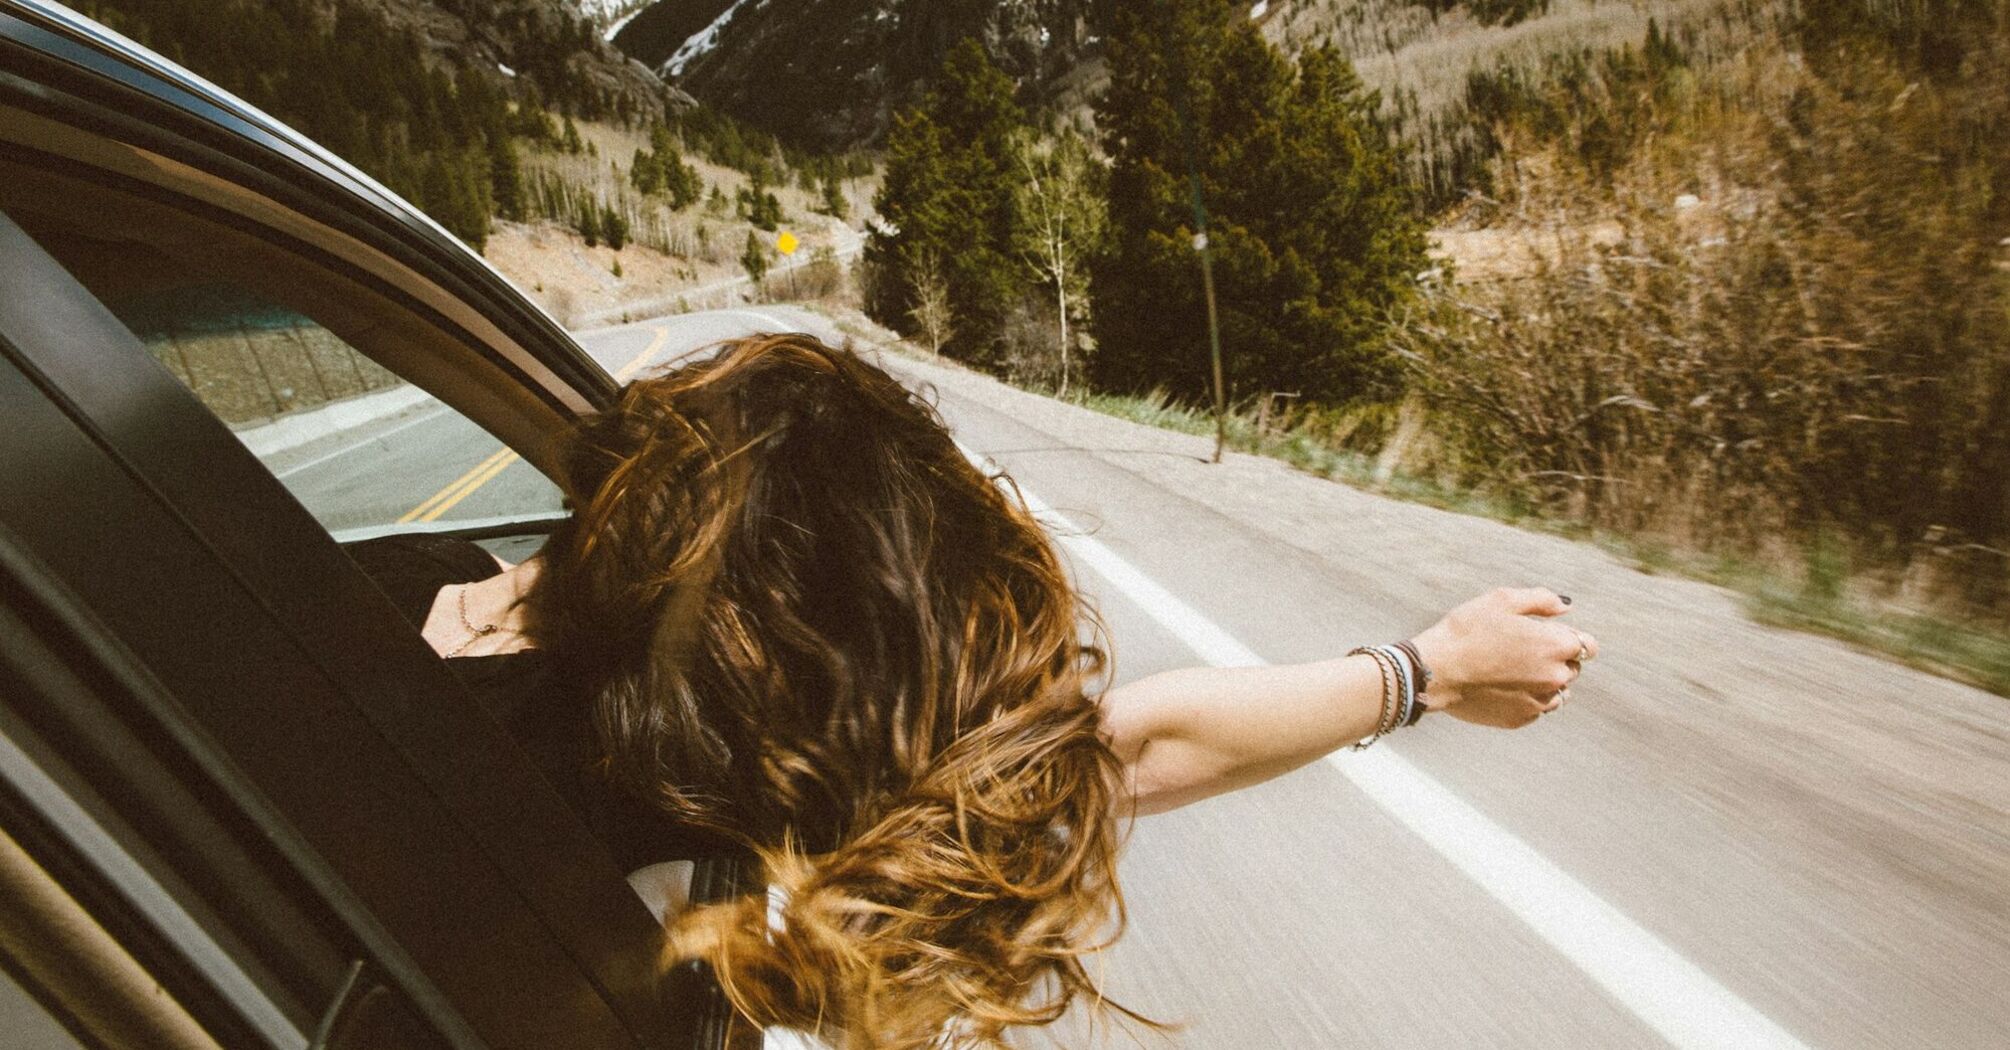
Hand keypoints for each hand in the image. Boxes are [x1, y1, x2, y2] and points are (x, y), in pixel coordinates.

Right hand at [1408, 588, 1596, 728]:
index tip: (1547, 635)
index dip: (1569, 637)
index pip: (1589, 646)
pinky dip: (1526, 698)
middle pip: (1573, 668)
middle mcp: (1555, 677)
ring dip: (1544, 681)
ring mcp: (1539, 702)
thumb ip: (1542, 600)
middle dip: (1556, 658)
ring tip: (1511, 670)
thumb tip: (1566, 606)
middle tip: (1520, 650)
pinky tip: (1501, 686)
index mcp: (1556, 645)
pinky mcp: (1521, 719)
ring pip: (1557, 692)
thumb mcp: (1502, 601)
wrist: (1436, 670)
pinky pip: (1536, 708)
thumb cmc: (1466, 631)